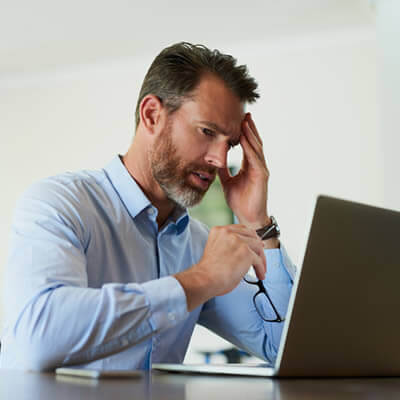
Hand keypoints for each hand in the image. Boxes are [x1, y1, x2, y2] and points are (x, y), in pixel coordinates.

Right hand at [174, 224, 265, 310]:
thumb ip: (228, 244)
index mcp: (220, 230)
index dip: (249, 237)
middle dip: (257, 247)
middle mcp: (229, 233)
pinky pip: (259, 260)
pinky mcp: (246, 253)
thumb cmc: (208, 270)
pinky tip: (260, 275)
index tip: (253, 244)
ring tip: (261, 269)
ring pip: (258, 247)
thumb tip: (245, 250)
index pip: (241, 229)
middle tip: (260, 257)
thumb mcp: (215, 248)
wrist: (205, 279)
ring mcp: (239, 242)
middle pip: (252, 235)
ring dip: (261, 259)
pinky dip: (261, 269)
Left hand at [218, 113, 269, 229]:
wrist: (248, 218)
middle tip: (244, 112)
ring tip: (244, 120)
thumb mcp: (227, 182)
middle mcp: (257, 165)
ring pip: (256, 147)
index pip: (247, 145)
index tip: (237, 119)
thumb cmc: (240, 201)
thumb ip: (224, 171)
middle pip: (254, 142)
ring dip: (250, 133)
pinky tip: (244, 138)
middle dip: (249, 127)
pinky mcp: (261, 176)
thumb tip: (215, 161)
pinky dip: (250, 148)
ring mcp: (261, 170)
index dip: (243, 132)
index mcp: (250, 166)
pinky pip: (255, 159)